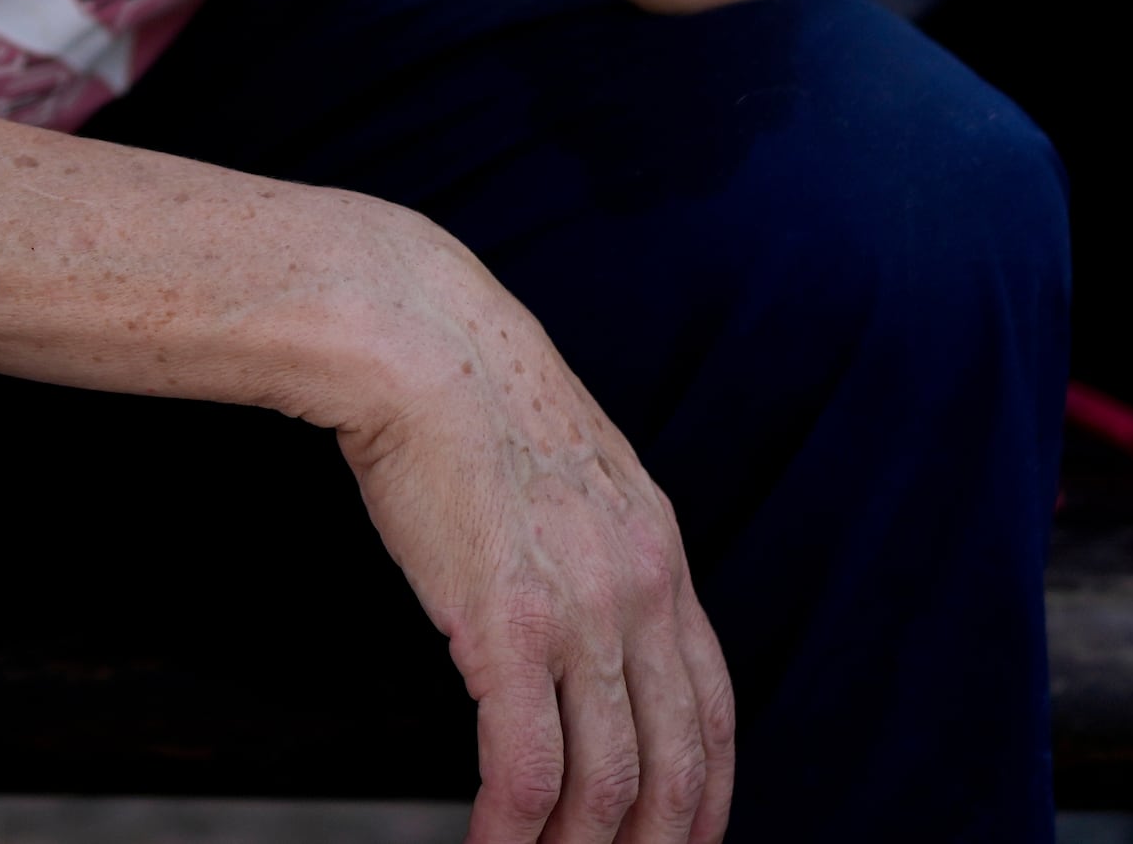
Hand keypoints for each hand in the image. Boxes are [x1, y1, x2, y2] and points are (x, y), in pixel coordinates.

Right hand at [314, 207, 734, 843]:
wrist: (417, 337)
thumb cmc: (466, 393)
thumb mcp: (568, 472)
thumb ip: (588, 548)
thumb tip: (570, 611)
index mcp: (659, 553)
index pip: (715, 708)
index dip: (707, 792)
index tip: (687, 837)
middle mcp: (640, 589)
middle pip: (677, 763)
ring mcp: (581, 612)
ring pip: (608, 781)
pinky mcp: (508, 624)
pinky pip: (528, 767)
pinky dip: (514, 831)